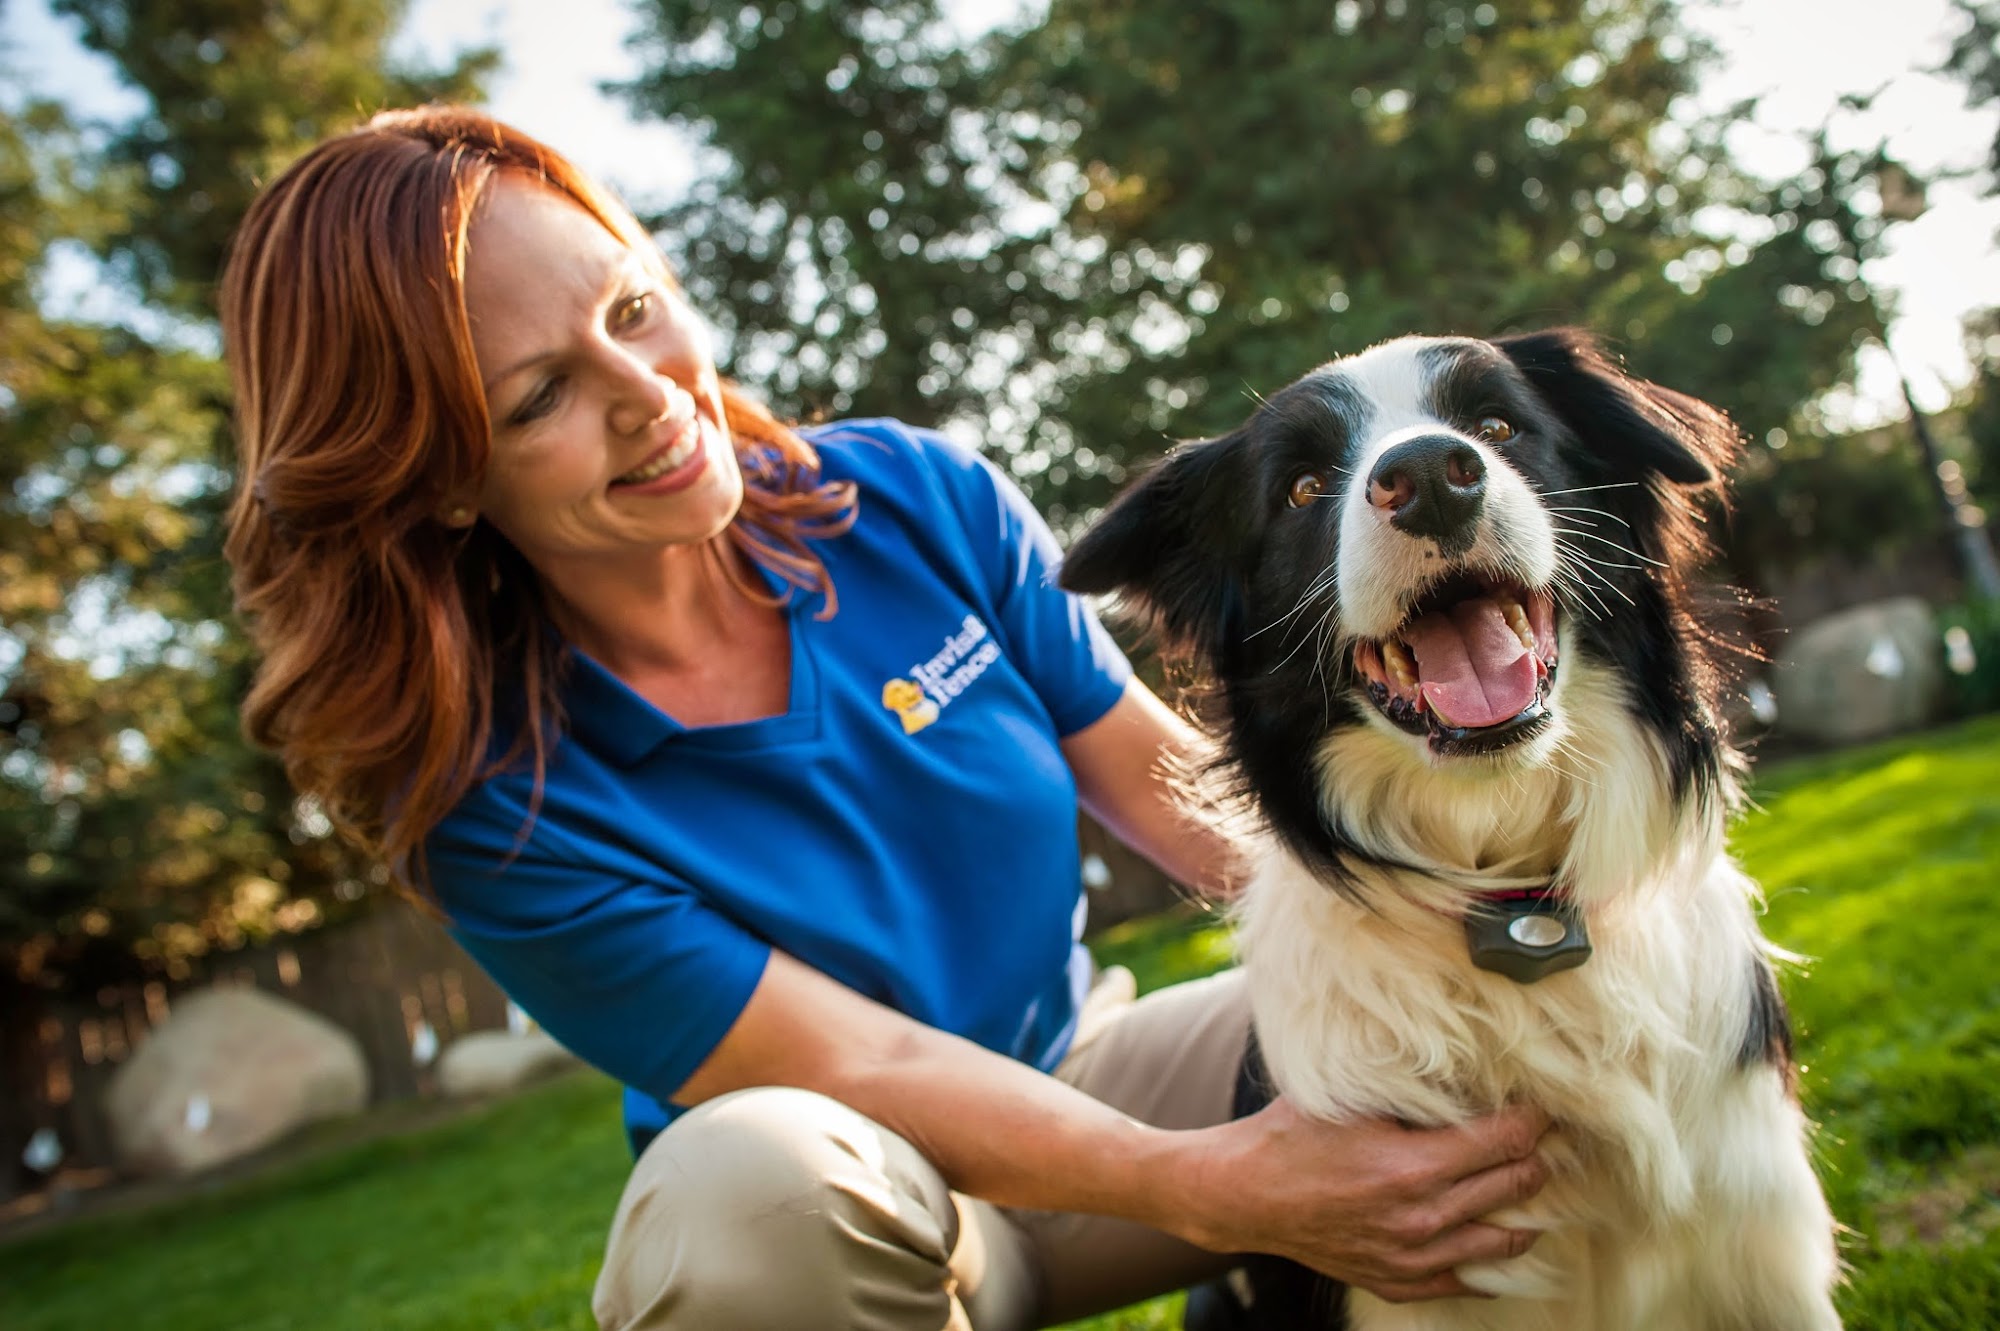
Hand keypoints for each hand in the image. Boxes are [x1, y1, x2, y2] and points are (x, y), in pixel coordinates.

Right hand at [1168, 1097, 1551, 1302]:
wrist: (1246, 1195)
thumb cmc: (1294, 1136)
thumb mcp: (1353, 1100)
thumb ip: (1414, 1094)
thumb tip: (1470, 1076)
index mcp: (1414, 1168)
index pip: (1506, 1141)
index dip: (1535, 1119)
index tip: (1547, 1105)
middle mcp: (1422, 1219)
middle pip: (1515, 1187)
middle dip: (1539, 1158)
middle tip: (1551, 1139)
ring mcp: (1412, 1257)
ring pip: (1504, 1241)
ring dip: (1526, 1211)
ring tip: (1532, 1185)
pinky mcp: (1398, 1281)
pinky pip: (1467, 1280)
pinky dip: (1489, 1259)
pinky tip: (1497, 1235)